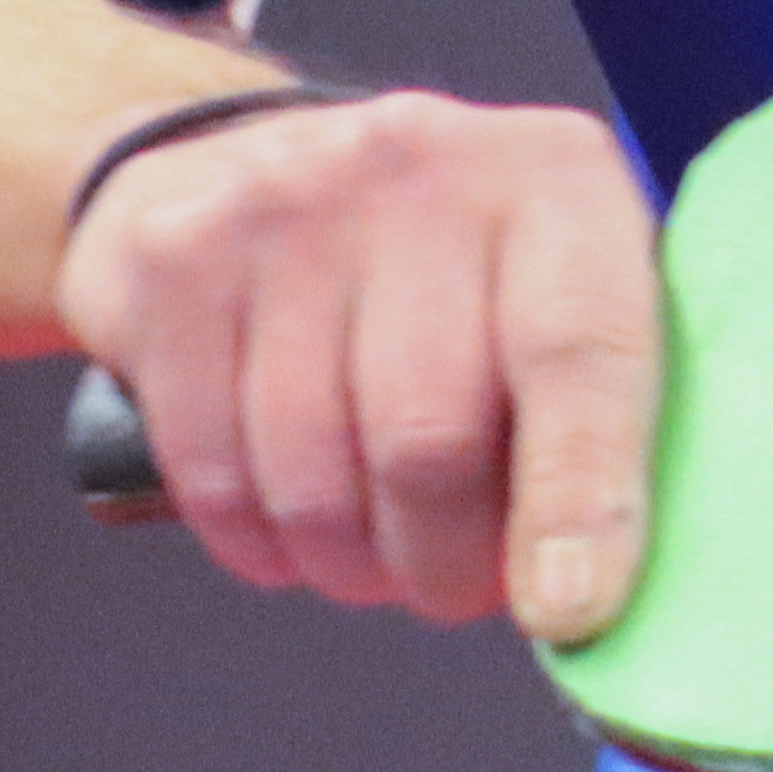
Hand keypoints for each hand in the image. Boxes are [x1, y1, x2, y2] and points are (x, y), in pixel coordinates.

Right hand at [52, 88, 661, 641]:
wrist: (239, 158)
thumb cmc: (442, 271)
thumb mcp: (553, 295)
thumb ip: (597, 419)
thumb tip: (588, 598)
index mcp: (553, 178)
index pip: (578, 349)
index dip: (577, 497)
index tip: (567, 613)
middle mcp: (422, 163)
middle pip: (429, 436)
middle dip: (445, 563)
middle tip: (453, 585)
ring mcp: (284, 201)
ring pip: (313, 476)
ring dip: (346, 562)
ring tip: (371, 552)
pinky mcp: (174, 258)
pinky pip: (212, 470)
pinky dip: (254, 539)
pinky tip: (284, 525)